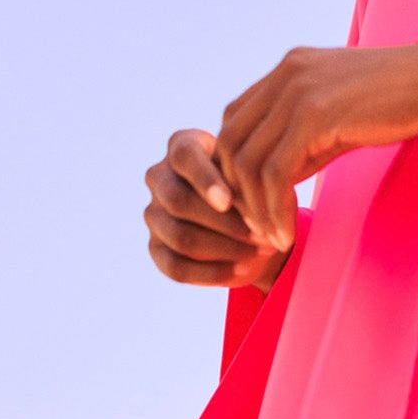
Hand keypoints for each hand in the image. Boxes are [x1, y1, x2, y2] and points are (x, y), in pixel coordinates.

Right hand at [144, 128, 286, 289]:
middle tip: (263, 233)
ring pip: (180, 237)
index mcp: (181, 145)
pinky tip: (245, 271)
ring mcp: (154, 214)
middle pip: (179, 201)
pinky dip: (214, 273)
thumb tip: (254, 194)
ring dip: (226, 248)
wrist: (253, 219)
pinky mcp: (156, 249)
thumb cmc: (256, 184)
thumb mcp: (258, 170)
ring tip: (262, 251)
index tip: (228, 202)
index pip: (183, 156)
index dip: (204, 180)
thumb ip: (251, 175)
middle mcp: (159, 177)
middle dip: (225, 222)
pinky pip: (177, 268)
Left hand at [213, 44, 417, 255]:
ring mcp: (296, 92)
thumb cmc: (402, 102)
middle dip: (236, 195)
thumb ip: (302, 138)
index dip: (233, 169)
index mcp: (288, 70)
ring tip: (273, 239)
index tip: (254, 207)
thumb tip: (273, 180)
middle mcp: (284, 75)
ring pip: (247, 162)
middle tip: (256, 231)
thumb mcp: (340, 116)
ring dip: (254, 210)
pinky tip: (288, 233)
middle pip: (230, 144)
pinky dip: (274, 210)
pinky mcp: (315, 114)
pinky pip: (275, 173)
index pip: (233, 123)